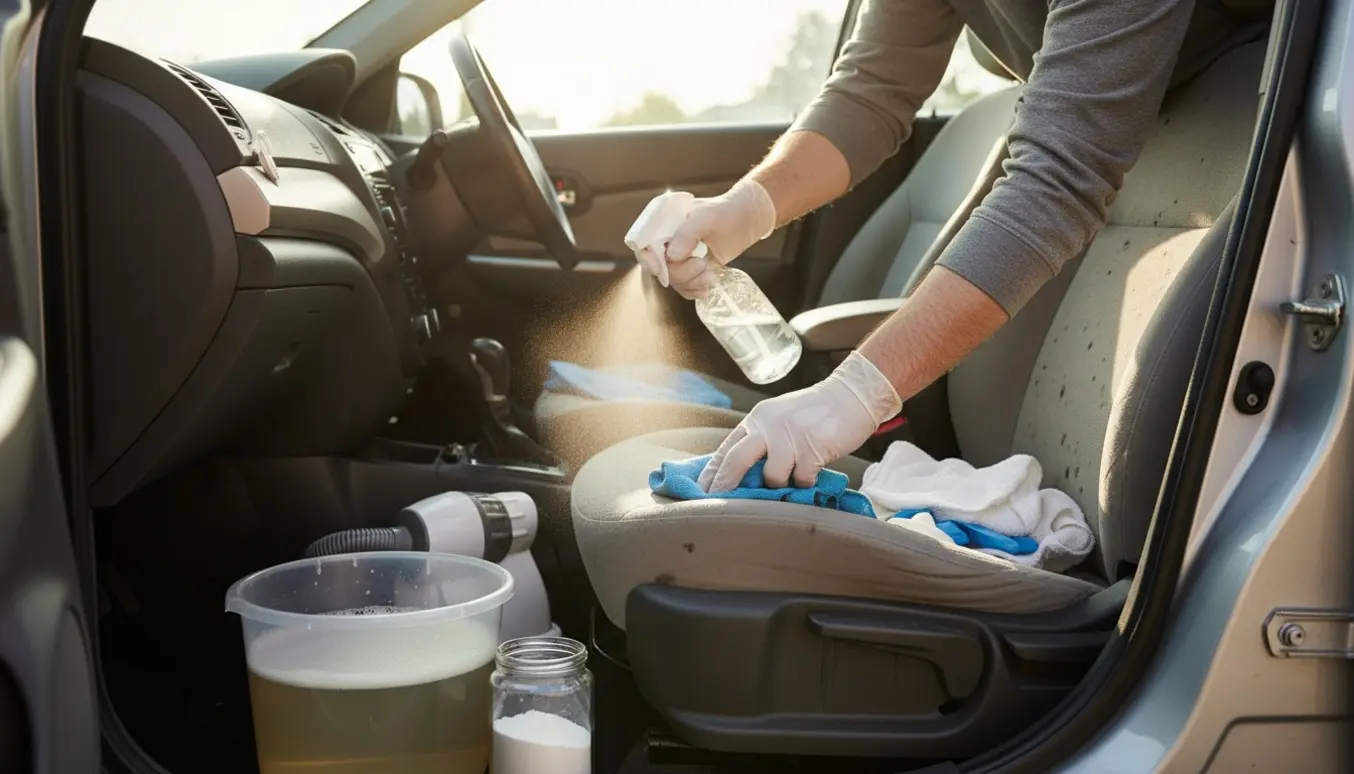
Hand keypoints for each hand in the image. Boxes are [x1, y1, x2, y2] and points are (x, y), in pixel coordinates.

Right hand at [636, 180, 775, 299]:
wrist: (746, 219)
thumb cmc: (726, 211)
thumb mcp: (706, 217)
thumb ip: (687, 234)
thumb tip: (671, 256)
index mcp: (662, 223)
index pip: (643, 245)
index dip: (649, 260)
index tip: (662, 269)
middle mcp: (666, 241)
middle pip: (658, 268)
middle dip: (680, 272)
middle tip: (702, 264)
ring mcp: (678, 257)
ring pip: (671, 280)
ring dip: (691, 282)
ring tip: (711, 273)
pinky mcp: (690, 269)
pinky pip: (683, 287)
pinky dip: (694, 290)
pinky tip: (708, 285)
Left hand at [698, 352, 901, 492]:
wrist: (852, 396)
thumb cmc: (817, 412)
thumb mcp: (780, 419)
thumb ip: (762, 441)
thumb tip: (742, 473)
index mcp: (757, 419)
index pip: (726, 448)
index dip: (712, 472)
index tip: (701, 490)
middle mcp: (768, 426)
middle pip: (736, 461)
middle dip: (726, 485)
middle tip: (720, 502)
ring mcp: (789, 437)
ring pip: (771, 476)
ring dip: (780, 484)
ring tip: (794, 475)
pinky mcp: (810, 450)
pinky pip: (800, 480)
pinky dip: (805, 482)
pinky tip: (813, 471)